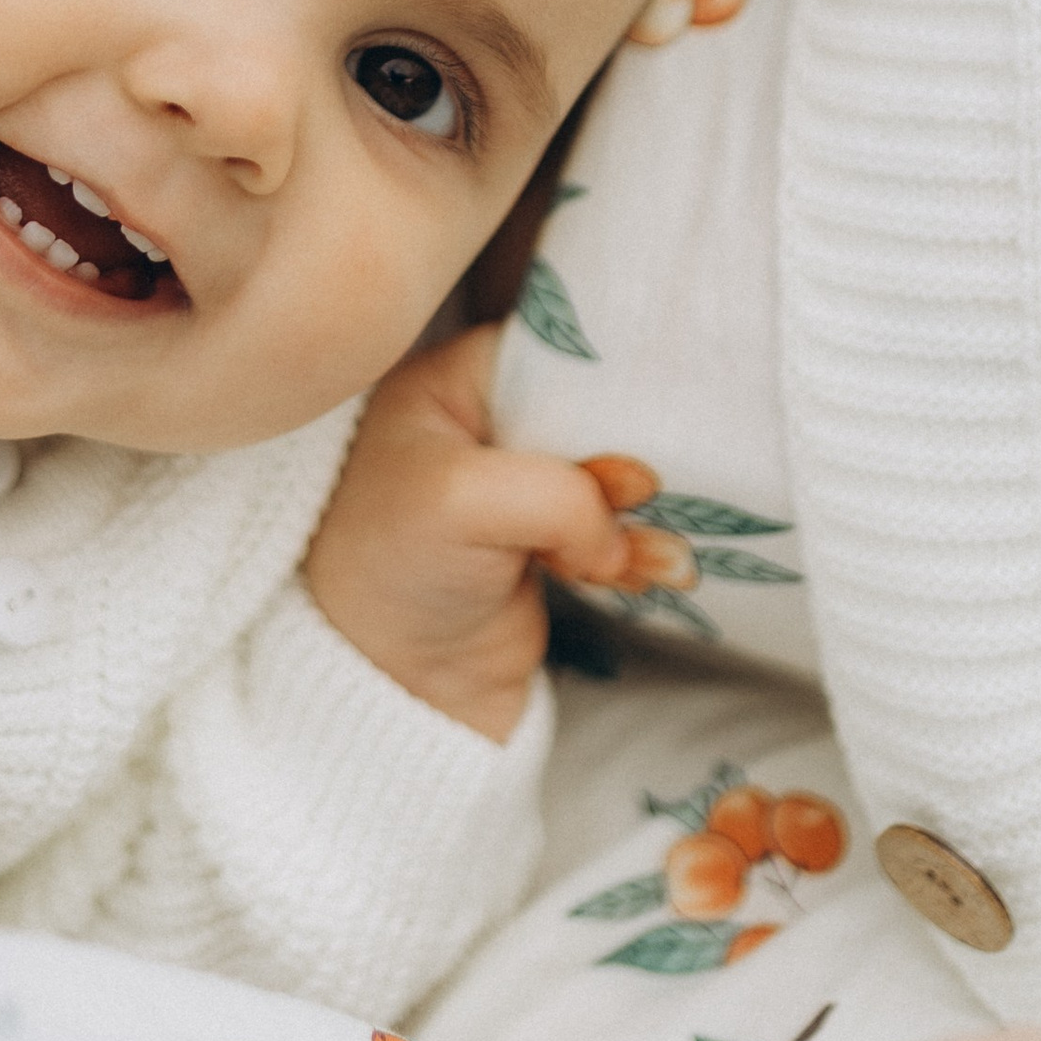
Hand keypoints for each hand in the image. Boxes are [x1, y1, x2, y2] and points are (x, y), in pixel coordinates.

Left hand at [301, 328, 633, 738]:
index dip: (603, 386)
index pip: (550, 349)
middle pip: (593, 412)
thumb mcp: (460, 501)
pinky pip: (616, 531)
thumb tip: (620, 523)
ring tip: (649, 559)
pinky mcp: (546, 544)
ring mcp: (517, 486)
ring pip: (614, 476)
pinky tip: (641, 579)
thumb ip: (557, 491)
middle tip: (641, 500)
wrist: (391, 691)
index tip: (641, 425)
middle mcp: (483, 423)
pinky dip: (637, 553)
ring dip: (641, 517)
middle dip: (629, 460)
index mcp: (447, 382)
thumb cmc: (394, 573)